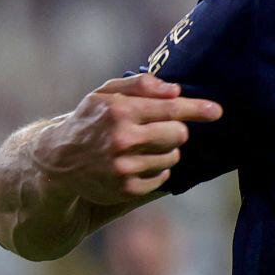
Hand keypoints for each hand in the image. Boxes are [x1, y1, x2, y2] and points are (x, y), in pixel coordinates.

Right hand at [36, 73, 222, 204]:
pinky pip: (162, 177)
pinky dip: (157, 168)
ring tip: (144, 145)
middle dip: (176, 130)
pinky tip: (138, 162)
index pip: (171, 109)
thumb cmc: (90, 119)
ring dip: (166, 150)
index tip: (217, 111)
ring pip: (173, 157)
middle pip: (179, 134)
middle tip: (162, 128)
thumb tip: (176, 91)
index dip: (198, 109)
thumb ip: (141, 85)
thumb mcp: (106, 93)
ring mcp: (124, 168)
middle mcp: (122, 140)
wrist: (58, 159)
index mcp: (120, 112)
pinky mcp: (126, 190)